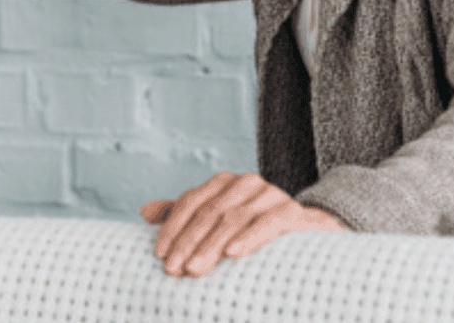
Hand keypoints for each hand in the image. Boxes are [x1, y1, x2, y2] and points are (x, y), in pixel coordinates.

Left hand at [137, 171, 346, 277]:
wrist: (310, 234)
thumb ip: (184, 216)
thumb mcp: (216, 223)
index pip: (190, 202)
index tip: (158, 255)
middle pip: (209, 212)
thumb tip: (143, 212)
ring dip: (211, 245)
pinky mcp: (292, 211)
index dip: (172, 227)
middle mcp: (245, 183)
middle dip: (188, 242)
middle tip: (174, 270)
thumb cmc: (253, 231)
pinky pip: (267, 223)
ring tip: (195, 269)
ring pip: (233, 218)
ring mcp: (270, 194)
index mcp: (223, 183)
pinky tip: (233, 253)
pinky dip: (249, 238)